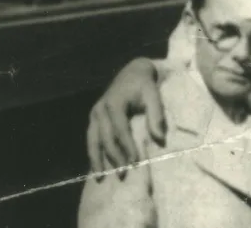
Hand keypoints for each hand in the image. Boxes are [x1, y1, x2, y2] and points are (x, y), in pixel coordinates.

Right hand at [87, 58, 164, 179]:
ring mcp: (94, 113)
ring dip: (97, 159)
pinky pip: (91, 138)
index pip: (120, 129)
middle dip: (114, 157)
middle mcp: (100, 109)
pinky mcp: (94, 118)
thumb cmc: (144, 85)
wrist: (132, 73)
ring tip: (101, 177)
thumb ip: (156, 114)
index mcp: (114, 102)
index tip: (135, 161)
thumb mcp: (153, 94)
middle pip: (105, 137)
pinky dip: (94, 153)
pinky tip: (97, 167)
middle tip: (123, 173)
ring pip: (92, 140)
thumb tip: (159, 138)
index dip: (127, 146)